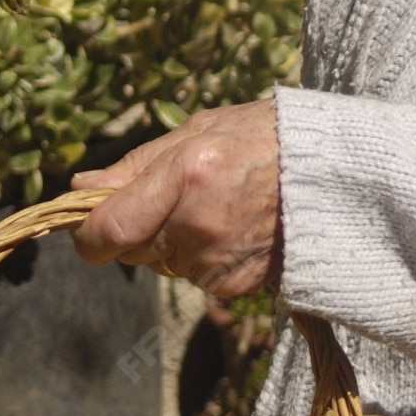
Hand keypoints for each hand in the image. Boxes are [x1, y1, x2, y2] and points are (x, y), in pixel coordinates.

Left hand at [72, 102, 281, 299]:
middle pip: (132, 250)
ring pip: (163, 264)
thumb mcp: (197, 131)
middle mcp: (200, 224)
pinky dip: (202, 258)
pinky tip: (232, 228)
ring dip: (172, 243)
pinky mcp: (236, 284)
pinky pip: (195, 277)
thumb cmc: (262, 138)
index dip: (88, 235)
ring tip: (214, 208)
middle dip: (137, 230)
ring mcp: (220, 260)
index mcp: (187, 176)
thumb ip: (136, 165)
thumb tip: (81, 188)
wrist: (334, 173)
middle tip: (170, 199)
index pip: (111, 228)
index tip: (86, 228)